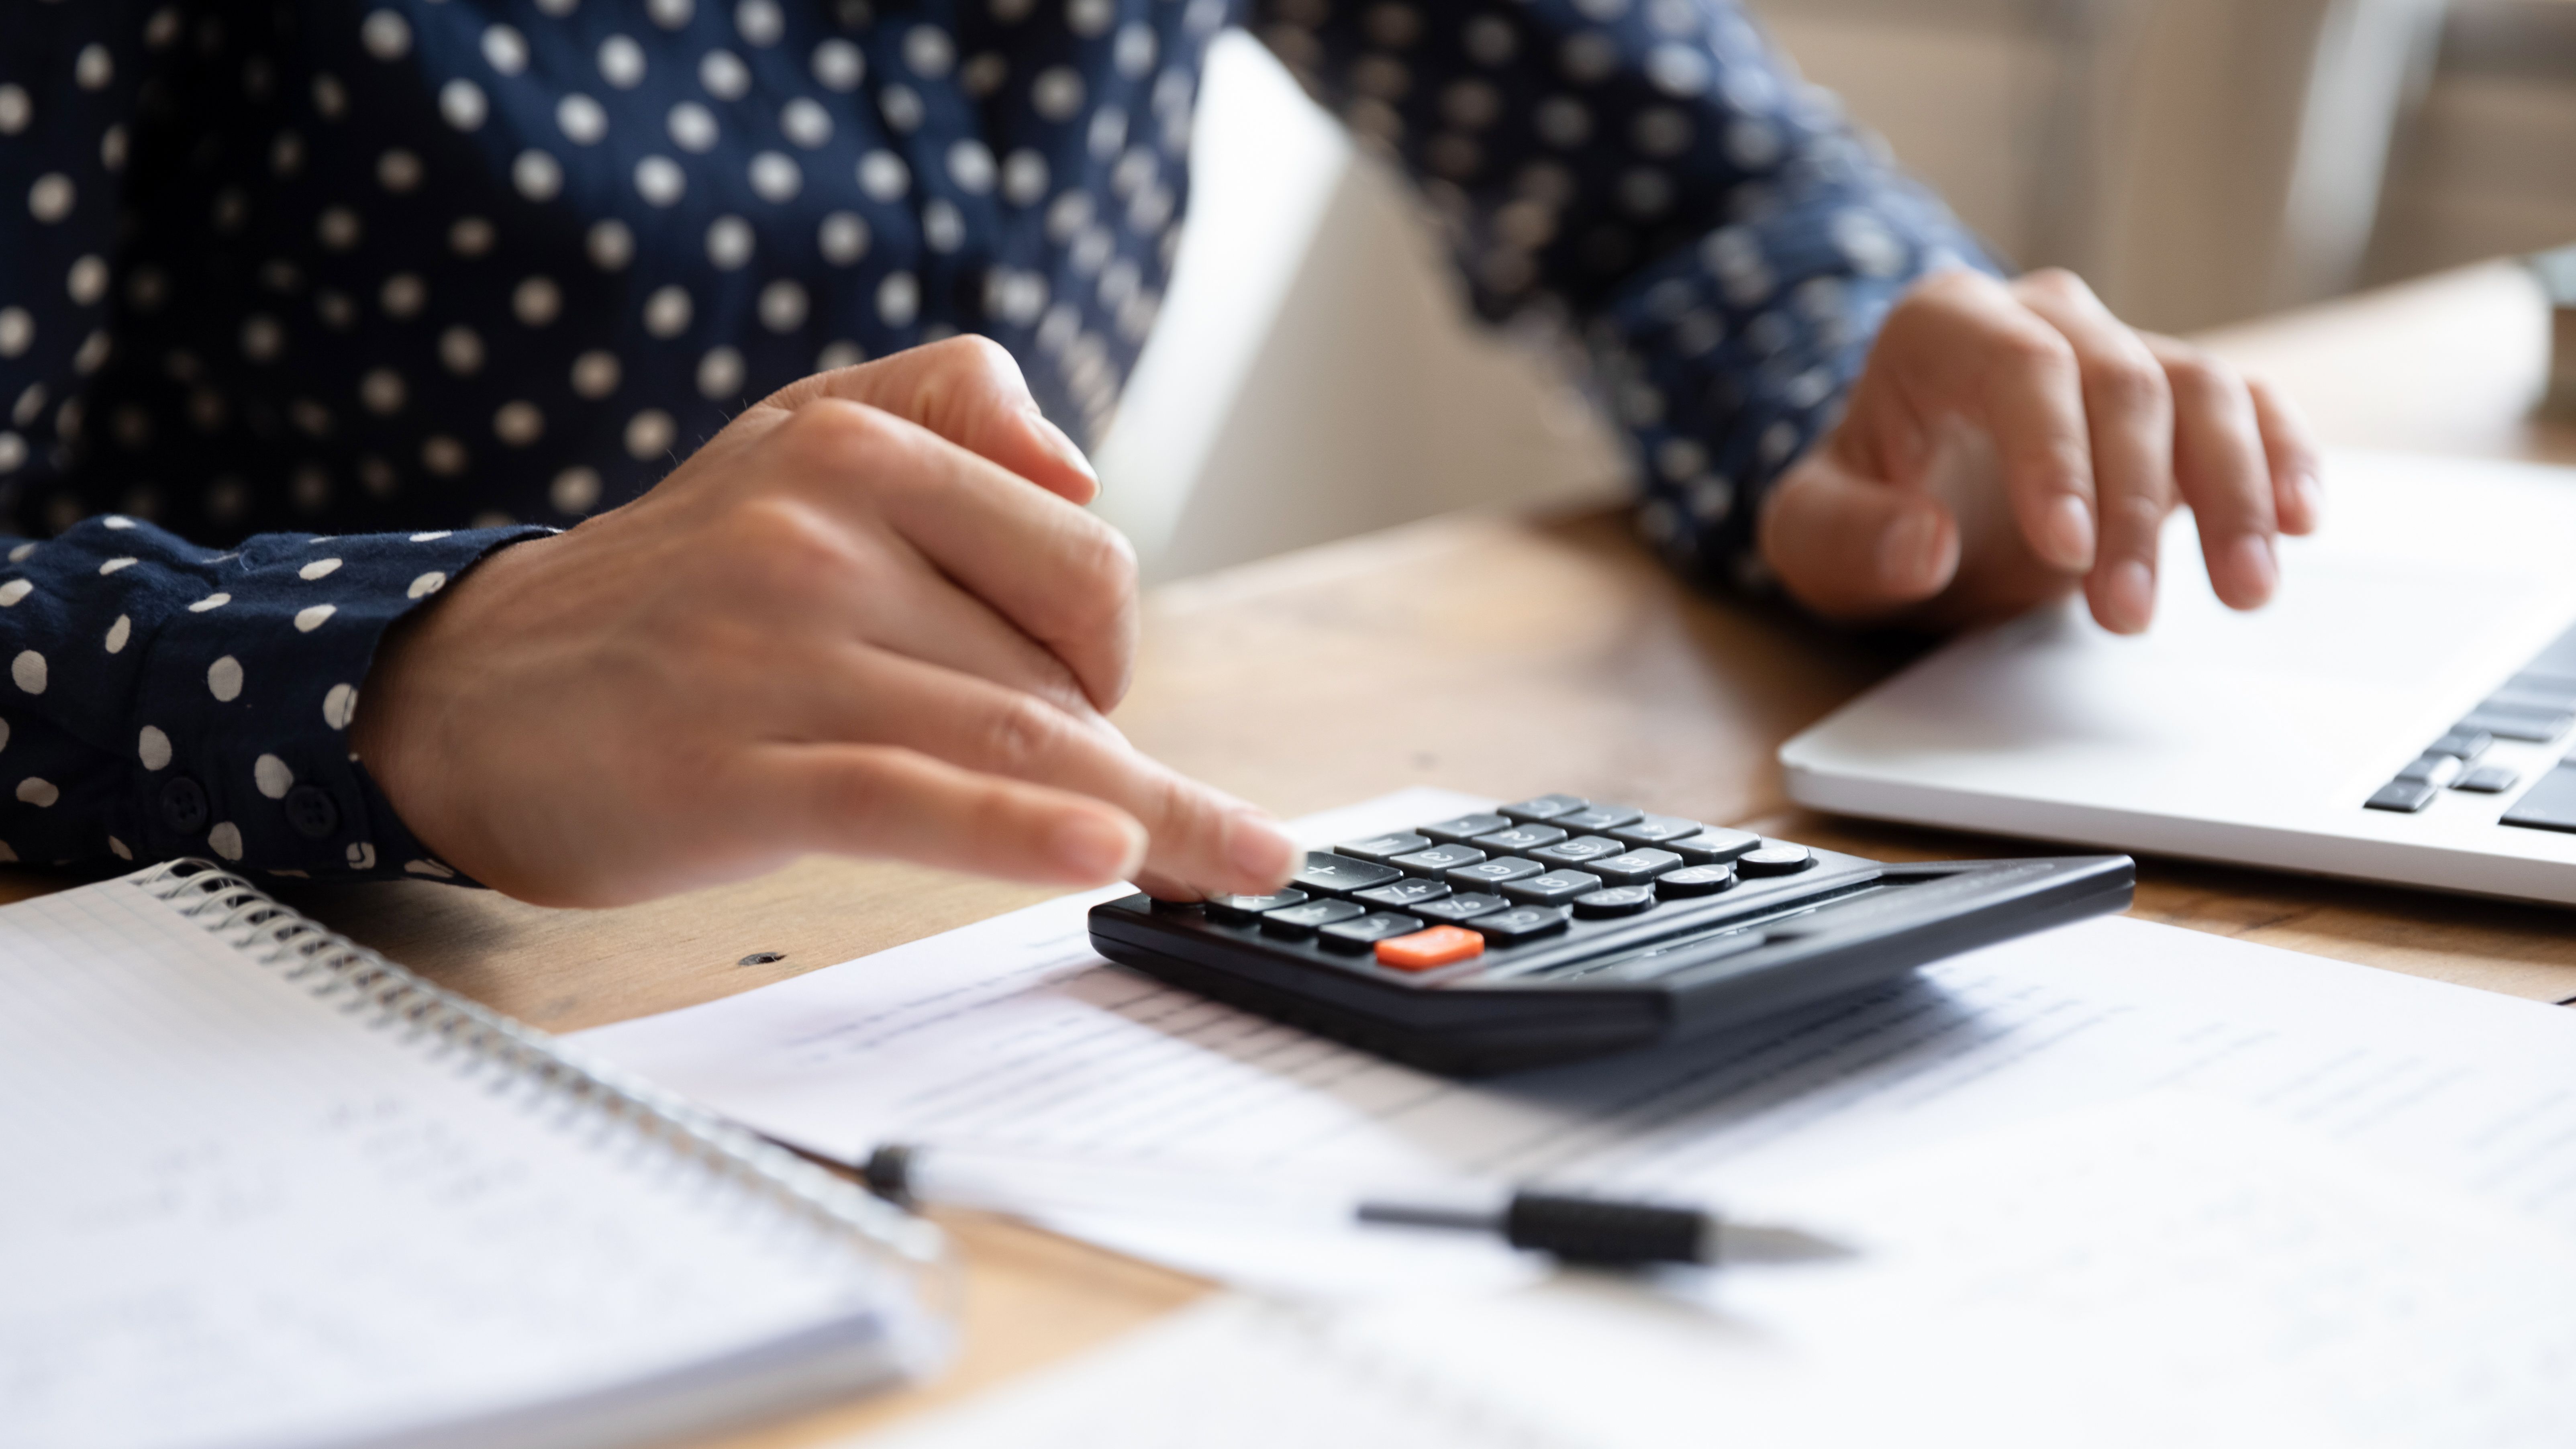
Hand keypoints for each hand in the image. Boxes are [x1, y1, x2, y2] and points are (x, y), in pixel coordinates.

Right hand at [352, 337, 1299, 907]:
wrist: (471, 691)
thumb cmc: (675, 587)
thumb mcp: (798, 435)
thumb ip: (947, 404)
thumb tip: (1076, 466)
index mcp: (855, 453)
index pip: (1078, 558)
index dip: (1103, 648)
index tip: (1089, 707)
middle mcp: (818, 538)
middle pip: (1052, 671)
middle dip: (1100, 756)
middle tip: (1106, 811)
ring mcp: (774, 656)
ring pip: (1012, 741)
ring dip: (1136, 818)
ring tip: (1226, 863)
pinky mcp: (732, 773)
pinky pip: (910, 799)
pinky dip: (1019, 833)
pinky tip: (1110, 856)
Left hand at [1756, 268, 2323, 631]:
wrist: (1903, 492)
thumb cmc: (1860, 503)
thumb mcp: (1809, 535)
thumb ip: (1848, 537)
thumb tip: (1922, 545)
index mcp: (1945, 327)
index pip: (2022, 369)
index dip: (2057, 455)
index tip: (2066, 548)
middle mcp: (2043, 319)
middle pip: (2122, 384)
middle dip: (2135, 505)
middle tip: (2127, 614)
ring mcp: (2117, 350)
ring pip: (2203, 392)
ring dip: (2234, 494)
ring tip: (2242, 592)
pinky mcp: (2175, 399)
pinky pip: (2247, 408)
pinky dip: (2281, 460)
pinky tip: (2301, 523)